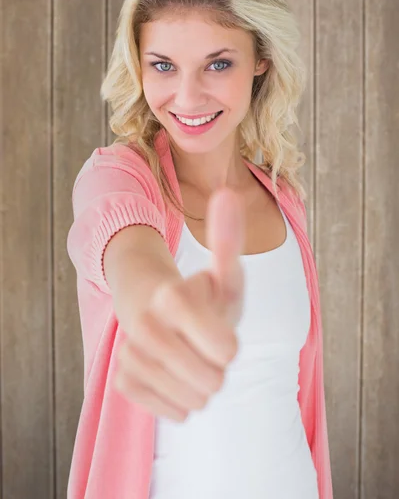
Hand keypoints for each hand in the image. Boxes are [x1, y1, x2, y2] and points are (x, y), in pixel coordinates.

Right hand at [114, 187, 244, 421]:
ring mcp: (129, 355)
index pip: (226, 350)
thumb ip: (228, 239)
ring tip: (189, 356)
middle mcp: (144, 326)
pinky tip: (173, 374)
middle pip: (213, 381)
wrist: (159, 314)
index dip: (229, 345)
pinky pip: (173, 411)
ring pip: (195, 400)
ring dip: (200, 383)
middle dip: (217, 367)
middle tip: (203, 344)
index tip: (220, 331)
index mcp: (172, 296)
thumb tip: (227, 192)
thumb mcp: (223, 272)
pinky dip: (181, 398)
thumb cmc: (201, 296)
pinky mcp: (123, 381)